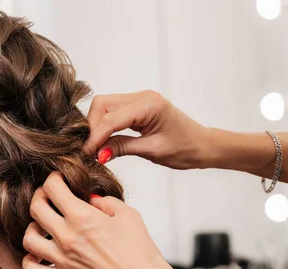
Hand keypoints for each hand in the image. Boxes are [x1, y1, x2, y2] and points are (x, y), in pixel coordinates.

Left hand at [22, 172, 183, 268]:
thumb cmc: (141, 253)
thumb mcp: (129, 215)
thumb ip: (105, 201)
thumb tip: (90, 199)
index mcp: (83, 217)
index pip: (52, 188)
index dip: (52, 179)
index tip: (57, 180)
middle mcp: (67, 236)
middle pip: (35, 208)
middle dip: (39, 197)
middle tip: (47, 198)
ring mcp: (61, 260)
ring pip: (29, 238)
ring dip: (33, 228)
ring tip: (43, 227)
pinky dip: (30, 260)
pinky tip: (40, 255)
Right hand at [86, 90, 214, 168]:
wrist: (202, 145)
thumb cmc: (185, 149)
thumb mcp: (152, 151)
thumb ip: (122, 148)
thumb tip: (97, 153)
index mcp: (149, 105)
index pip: (111, 119)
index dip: (95, 137)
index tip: (85, 154)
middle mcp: (142, 96)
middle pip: (103, 105)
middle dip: (92, 128)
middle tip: (89, 151)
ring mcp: (139, 99)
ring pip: (105, 107)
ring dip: (96, 126)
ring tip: (95, 149)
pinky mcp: (137, 106)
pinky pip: (113, 111)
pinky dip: (105, 125)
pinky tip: (103, 141)